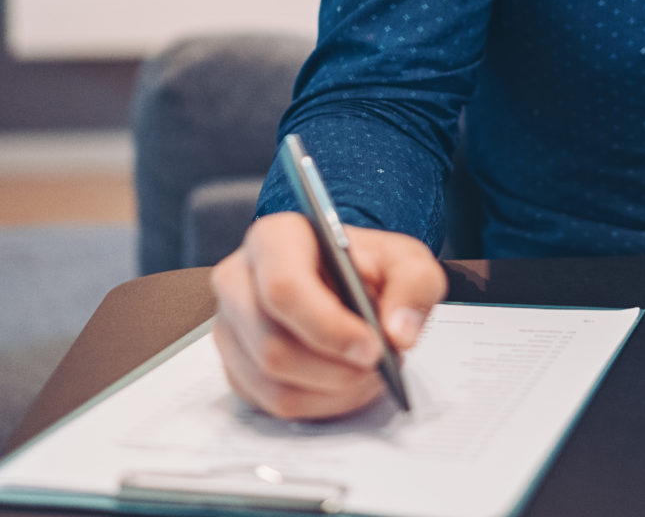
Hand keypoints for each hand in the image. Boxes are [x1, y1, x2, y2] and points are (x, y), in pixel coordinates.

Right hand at [210, 212, 446, 418]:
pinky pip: (270, 402)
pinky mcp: (235, 365)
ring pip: (271, 382)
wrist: (346, 281)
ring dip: (330, 391)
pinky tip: (345, 385)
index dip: (328, 327)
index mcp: (274, 239)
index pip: (283, 288)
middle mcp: (238, 280)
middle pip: (272, 346)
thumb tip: (398, 333)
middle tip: (377, 368)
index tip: (372, 347)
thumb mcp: (406, 260)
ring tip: (368, 376)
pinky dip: (317, 404)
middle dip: (334, 369)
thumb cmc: (367, 266)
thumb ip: (414, 286)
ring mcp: (230, 326)